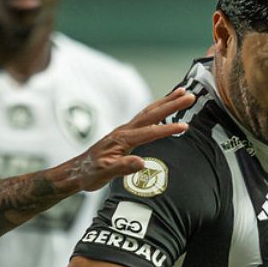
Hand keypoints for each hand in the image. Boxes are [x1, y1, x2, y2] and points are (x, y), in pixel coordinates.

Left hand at [53, 90, 193, 192]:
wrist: (77, 171)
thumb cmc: (90, 173)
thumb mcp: (105, 173)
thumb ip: (123, 166)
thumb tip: (141, 163)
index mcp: (122, 139)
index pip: (150, 132)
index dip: (168, 129)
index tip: (185, 127)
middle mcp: (124, 130)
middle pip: (152, 113)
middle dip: (172, 104)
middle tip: (190, 96)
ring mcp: (125, 130)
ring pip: (149, 111)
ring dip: (166, 101)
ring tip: (182, 93)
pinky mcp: (125, 133)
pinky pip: (145, 117)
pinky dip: (157, 109)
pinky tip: (163, 108)